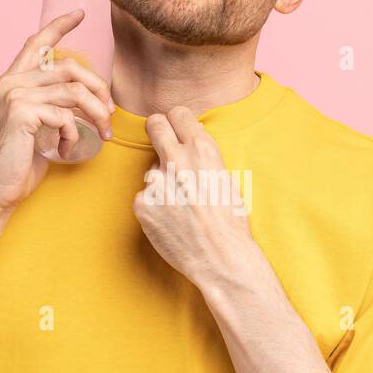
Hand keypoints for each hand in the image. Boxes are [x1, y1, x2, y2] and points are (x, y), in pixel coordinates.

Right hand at [0, 9, 113, 215]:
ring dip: (96, 114)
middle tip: (110, 113)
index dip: (59, 26)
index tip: (80, 14)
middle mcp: (10, 83)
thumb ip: (51, 106)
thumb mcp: (35, 127)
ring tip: (101, 134)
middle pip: (70, 67)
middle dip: (98, 88)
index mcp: (11, 82)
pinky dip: (74, 134)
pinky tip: (66, 149)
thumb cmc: (14, 164)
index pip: (36, 44)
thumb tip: (86, 99)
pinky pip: (66, 116)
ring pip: (74, 91)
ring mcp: (15, 96)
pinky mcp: (23, 114)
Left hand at [133, 106, 260, 290]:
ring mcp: (156, 182)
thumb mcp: (225, 178)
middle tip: (161, 142)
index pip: (178, 114)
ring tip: (180, 206)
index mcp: (203, 149)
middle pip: (155, 125)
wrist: (220, 258)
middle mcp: (177, 159)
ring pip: (152, 170)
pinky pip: (145, 197)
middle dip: (157, 130)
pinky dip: (155, 207)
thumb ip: (203, 158)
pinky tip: (171, 221)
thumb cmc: (230, 223)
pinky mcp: (142, 204)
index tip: (175, 129)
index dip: (176, 122)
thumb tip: (189, 144)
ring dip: (161, 182)